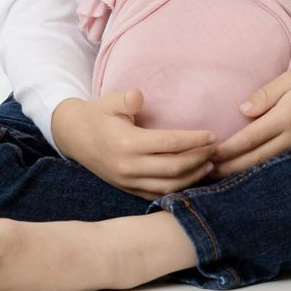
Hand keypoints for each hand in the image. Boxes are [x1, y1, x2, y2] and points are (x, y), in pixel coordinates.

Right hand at [52, 89, 217, 198]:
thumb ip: (126, 99)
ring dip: (193, 176)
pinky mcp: (128, 189)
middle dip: (199, 158)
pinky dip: (178, 189)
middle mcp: (128, 167)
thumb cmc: (98, 115)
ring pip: (169, 185)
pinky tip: (192, 178)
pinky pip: (158, 194)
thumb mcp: (109, 101)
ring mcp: (128, 181)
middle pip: (174, 167)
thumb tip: (138, 95)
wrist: (74, 137)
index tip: (212, 135)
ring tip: (209, 164)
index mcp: (127, 143)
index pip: (169, 143)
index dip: (194, 140)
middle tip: (215, 149)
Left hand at [205, 54, 290, 178]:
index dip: (227, 150)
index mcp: (286, 118)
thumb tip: (242, 111)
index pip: (250, 139)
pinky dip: (262, 172)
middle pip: (255, 160)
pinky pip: (281, 166)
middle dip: (230, 168)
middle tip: (205, 173)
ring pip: (268, 167)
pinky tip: (248, 176)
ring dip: (243, 174)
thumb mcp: (290, 78)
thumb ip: (265, 95)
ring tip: (221, 179)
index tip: (208, 155)